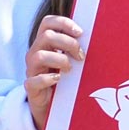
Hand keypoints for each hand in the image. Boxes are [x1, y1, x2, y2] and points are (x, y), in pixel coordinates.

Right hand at [26, 15, 84, 129]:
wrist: (50, 107)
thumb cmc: (64, 80)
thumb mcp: (69, 61)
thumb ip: (76, 49)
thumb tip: (97, 38)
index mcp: (44, 43)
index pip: (48, 22)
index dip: (64, 23)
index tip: (80, 33)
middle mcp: (35, 53)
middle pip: (46, 36)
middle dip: (68, 43)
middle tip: (81, 56)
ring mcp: (31, 70)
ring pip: (39, 56)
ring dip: (59, 60)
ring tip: (70, 70)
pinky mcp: (31, 87)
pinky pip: (34, 80)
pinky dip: (47, 79)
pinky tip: (58, 80)